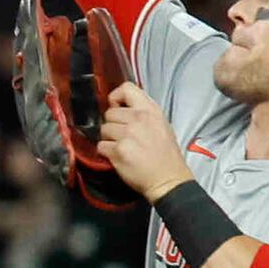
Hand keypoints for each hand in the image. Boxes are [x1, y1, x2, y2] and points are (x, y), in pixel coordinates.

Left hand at [98, 83, 189, 200]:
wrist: (168, 179)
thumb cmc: (165, 155)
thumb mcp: (161, 124)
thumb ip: (143, 113)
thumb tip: (122, 107)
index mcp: (150, 110)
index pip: (126, 88)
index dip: (116, 97)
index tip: (117, 108)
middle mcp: (138, 119)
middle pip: (109, 113)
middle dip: (112, 125)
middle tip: (124, 136)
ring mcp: (127, 134)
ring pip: (103, 130)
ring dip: (109, 139)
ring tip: (123, 147)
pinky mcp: (118, 150)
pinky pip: (101, 146)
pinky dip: (106, 153)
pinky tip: (119, 156)